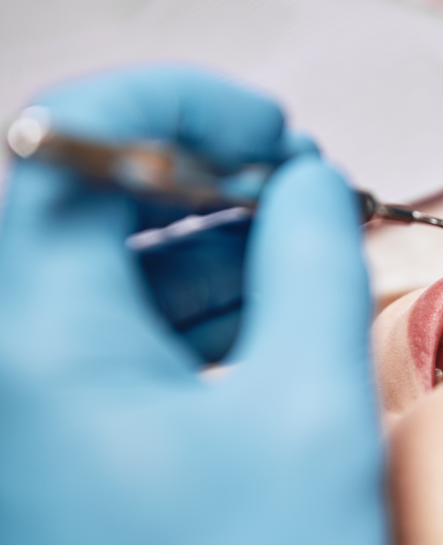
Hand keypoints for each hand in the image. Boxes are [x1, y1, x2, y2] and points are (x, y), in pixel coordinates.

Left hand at [0, 67, 386, 544]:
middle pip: (93, 201)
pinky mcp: (73, 436)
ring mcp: (38, 404)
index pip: (74, 148)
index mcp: (40, 345)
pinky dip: (204, 294)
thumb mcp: (310, 406)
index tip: (267, 127)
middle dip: (206, 171)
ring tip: (303, 231)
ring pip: (114, 264)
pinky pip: (129, 326)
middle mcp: (12, 365)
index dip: (179, 108)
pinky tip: (273, 295)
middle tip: (299, 177)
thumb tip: (310, 183)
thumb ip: (312, 262)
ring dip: (213, 232)